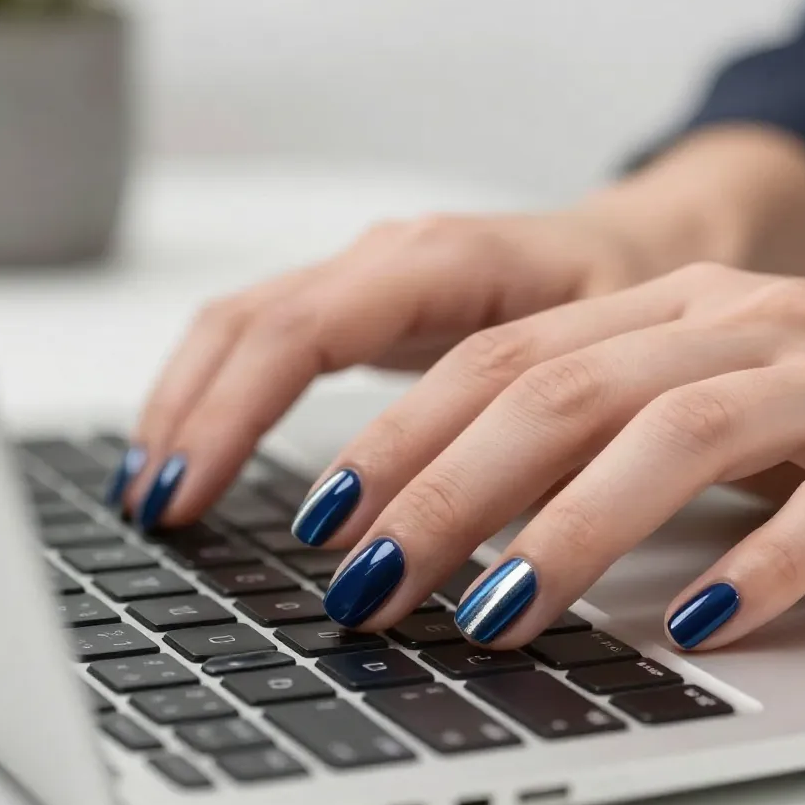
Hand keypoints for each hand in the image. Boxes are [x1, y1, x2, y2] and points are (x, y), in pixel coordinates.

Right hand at [114, 126, 804, 530]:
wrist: (649, 248)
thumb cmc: (637, 304)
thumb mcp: (610, 377)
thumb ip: (537, 454)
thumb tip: (467, 556)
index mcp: (447, 259)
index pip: (303, 331)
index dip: (237, 414)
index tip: (194, 494)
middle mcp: (395, 253)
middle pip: (253, 324)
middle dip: (194, 417)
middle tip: (156, 513)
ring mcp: (378, 272)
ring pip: (248, 324)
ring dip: (193, 405)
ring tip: (156, 492)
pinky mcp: (375, 301)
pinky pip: (273, 335)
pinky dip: (227, 392)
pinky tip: (207, 448)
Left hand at [306, 265, 804, 649]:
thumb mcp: (723, 389)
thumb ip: (611, 428)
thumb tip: (478, 518)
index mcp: (681, 308)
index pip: (512, 356)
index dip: (409, 435)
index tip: (333, 519)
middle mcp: (746, 326)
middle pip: (568, 391)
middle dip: (451, 489)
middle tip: (370, 581)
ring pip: (680, 436)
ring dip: (575, 529)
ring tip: (496, 612)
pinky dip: (762, 565)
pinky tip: (703, 628)